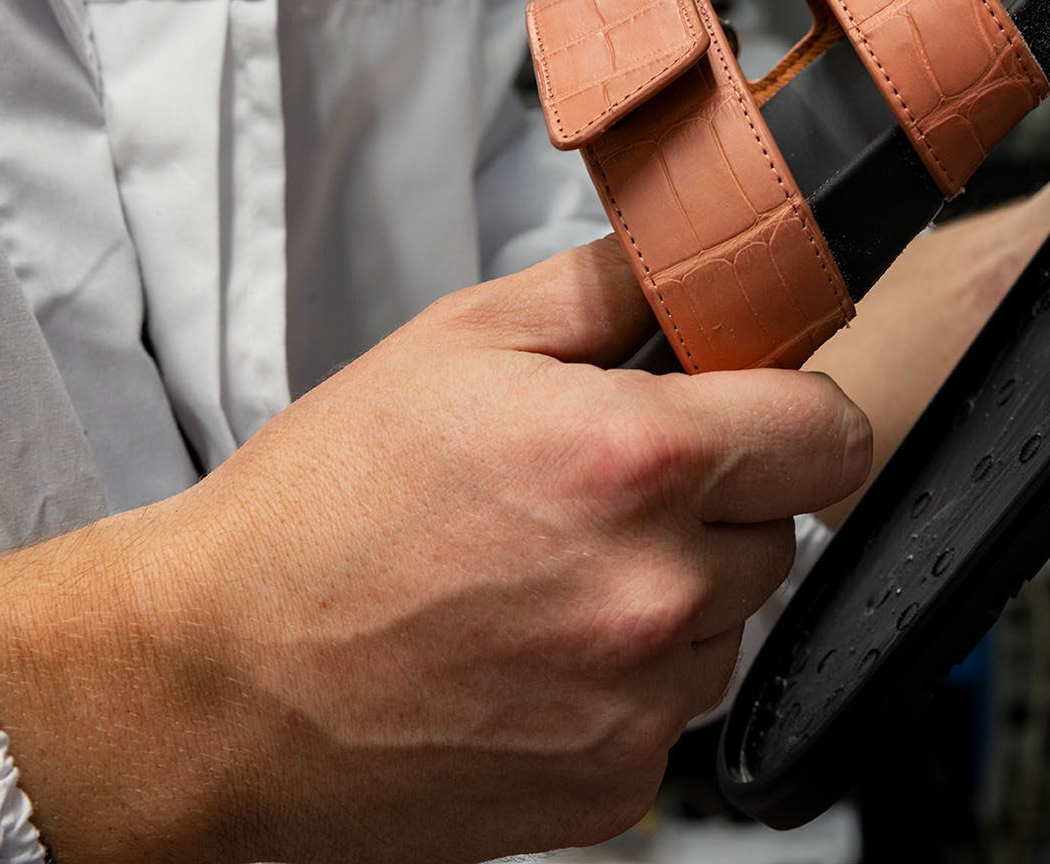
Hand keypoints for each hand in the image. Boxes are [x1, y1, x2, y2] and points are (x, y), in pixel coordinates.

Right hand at [0, 240, 870, 863]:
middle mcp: (656, 592)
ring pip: (731, 621)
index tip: (756, 411)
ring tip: (551, 574)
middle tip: (602, 492)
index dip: (795, 409)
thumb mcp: (459, 342)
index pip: (831, 432)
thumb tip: (701, 262)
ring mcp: (640, 703)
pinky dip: (630, 678)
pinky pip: (676, 708)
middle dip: (716, 500)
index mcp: (636, 464)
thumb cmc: (321, 511)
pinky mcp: (615, 787)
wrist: (218, 681)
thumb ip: (609, 288)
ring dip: (676, 592)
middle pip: (780, 528)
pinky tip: (535, 650)